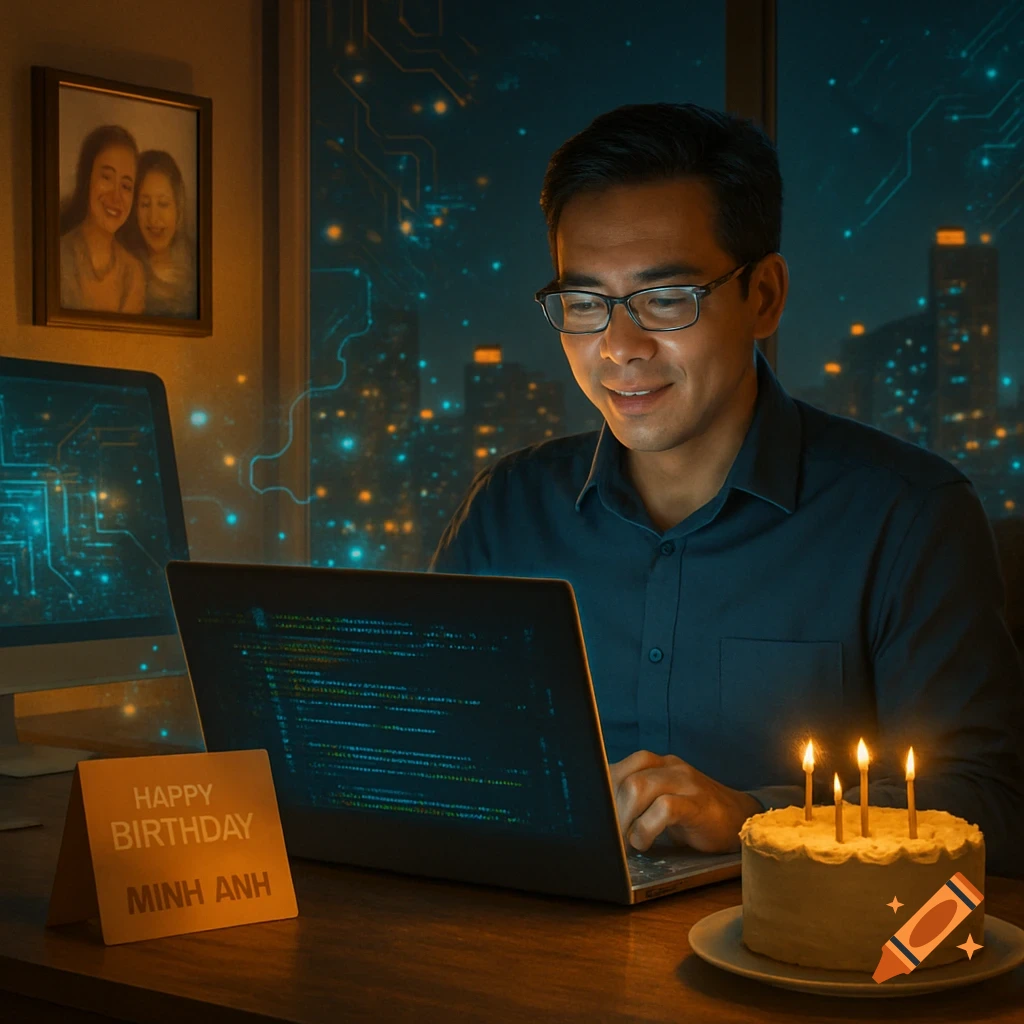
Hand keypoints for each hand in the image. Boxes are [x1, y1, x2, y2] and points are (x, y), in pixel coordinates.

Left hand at [609, 750, 761, 853]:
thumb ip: (635, 802)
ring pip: (640, 786)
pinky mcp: (698, 803)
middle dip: (611, 810)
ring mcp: (685, 782)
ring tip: (627, 842)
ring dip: (625, 819)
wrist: (742, 819)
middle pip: (625, 777)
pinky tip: (645, 843)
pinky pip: (665, 807)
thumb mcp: (661, 803)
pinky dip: (647, 828)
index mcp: (655, 764)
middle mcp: (668, 766)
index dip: (600, 792)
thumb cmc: (694, 816)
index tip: (593, 818)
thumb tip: (600, 819)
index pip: (616, 767)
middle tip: (610, 837)